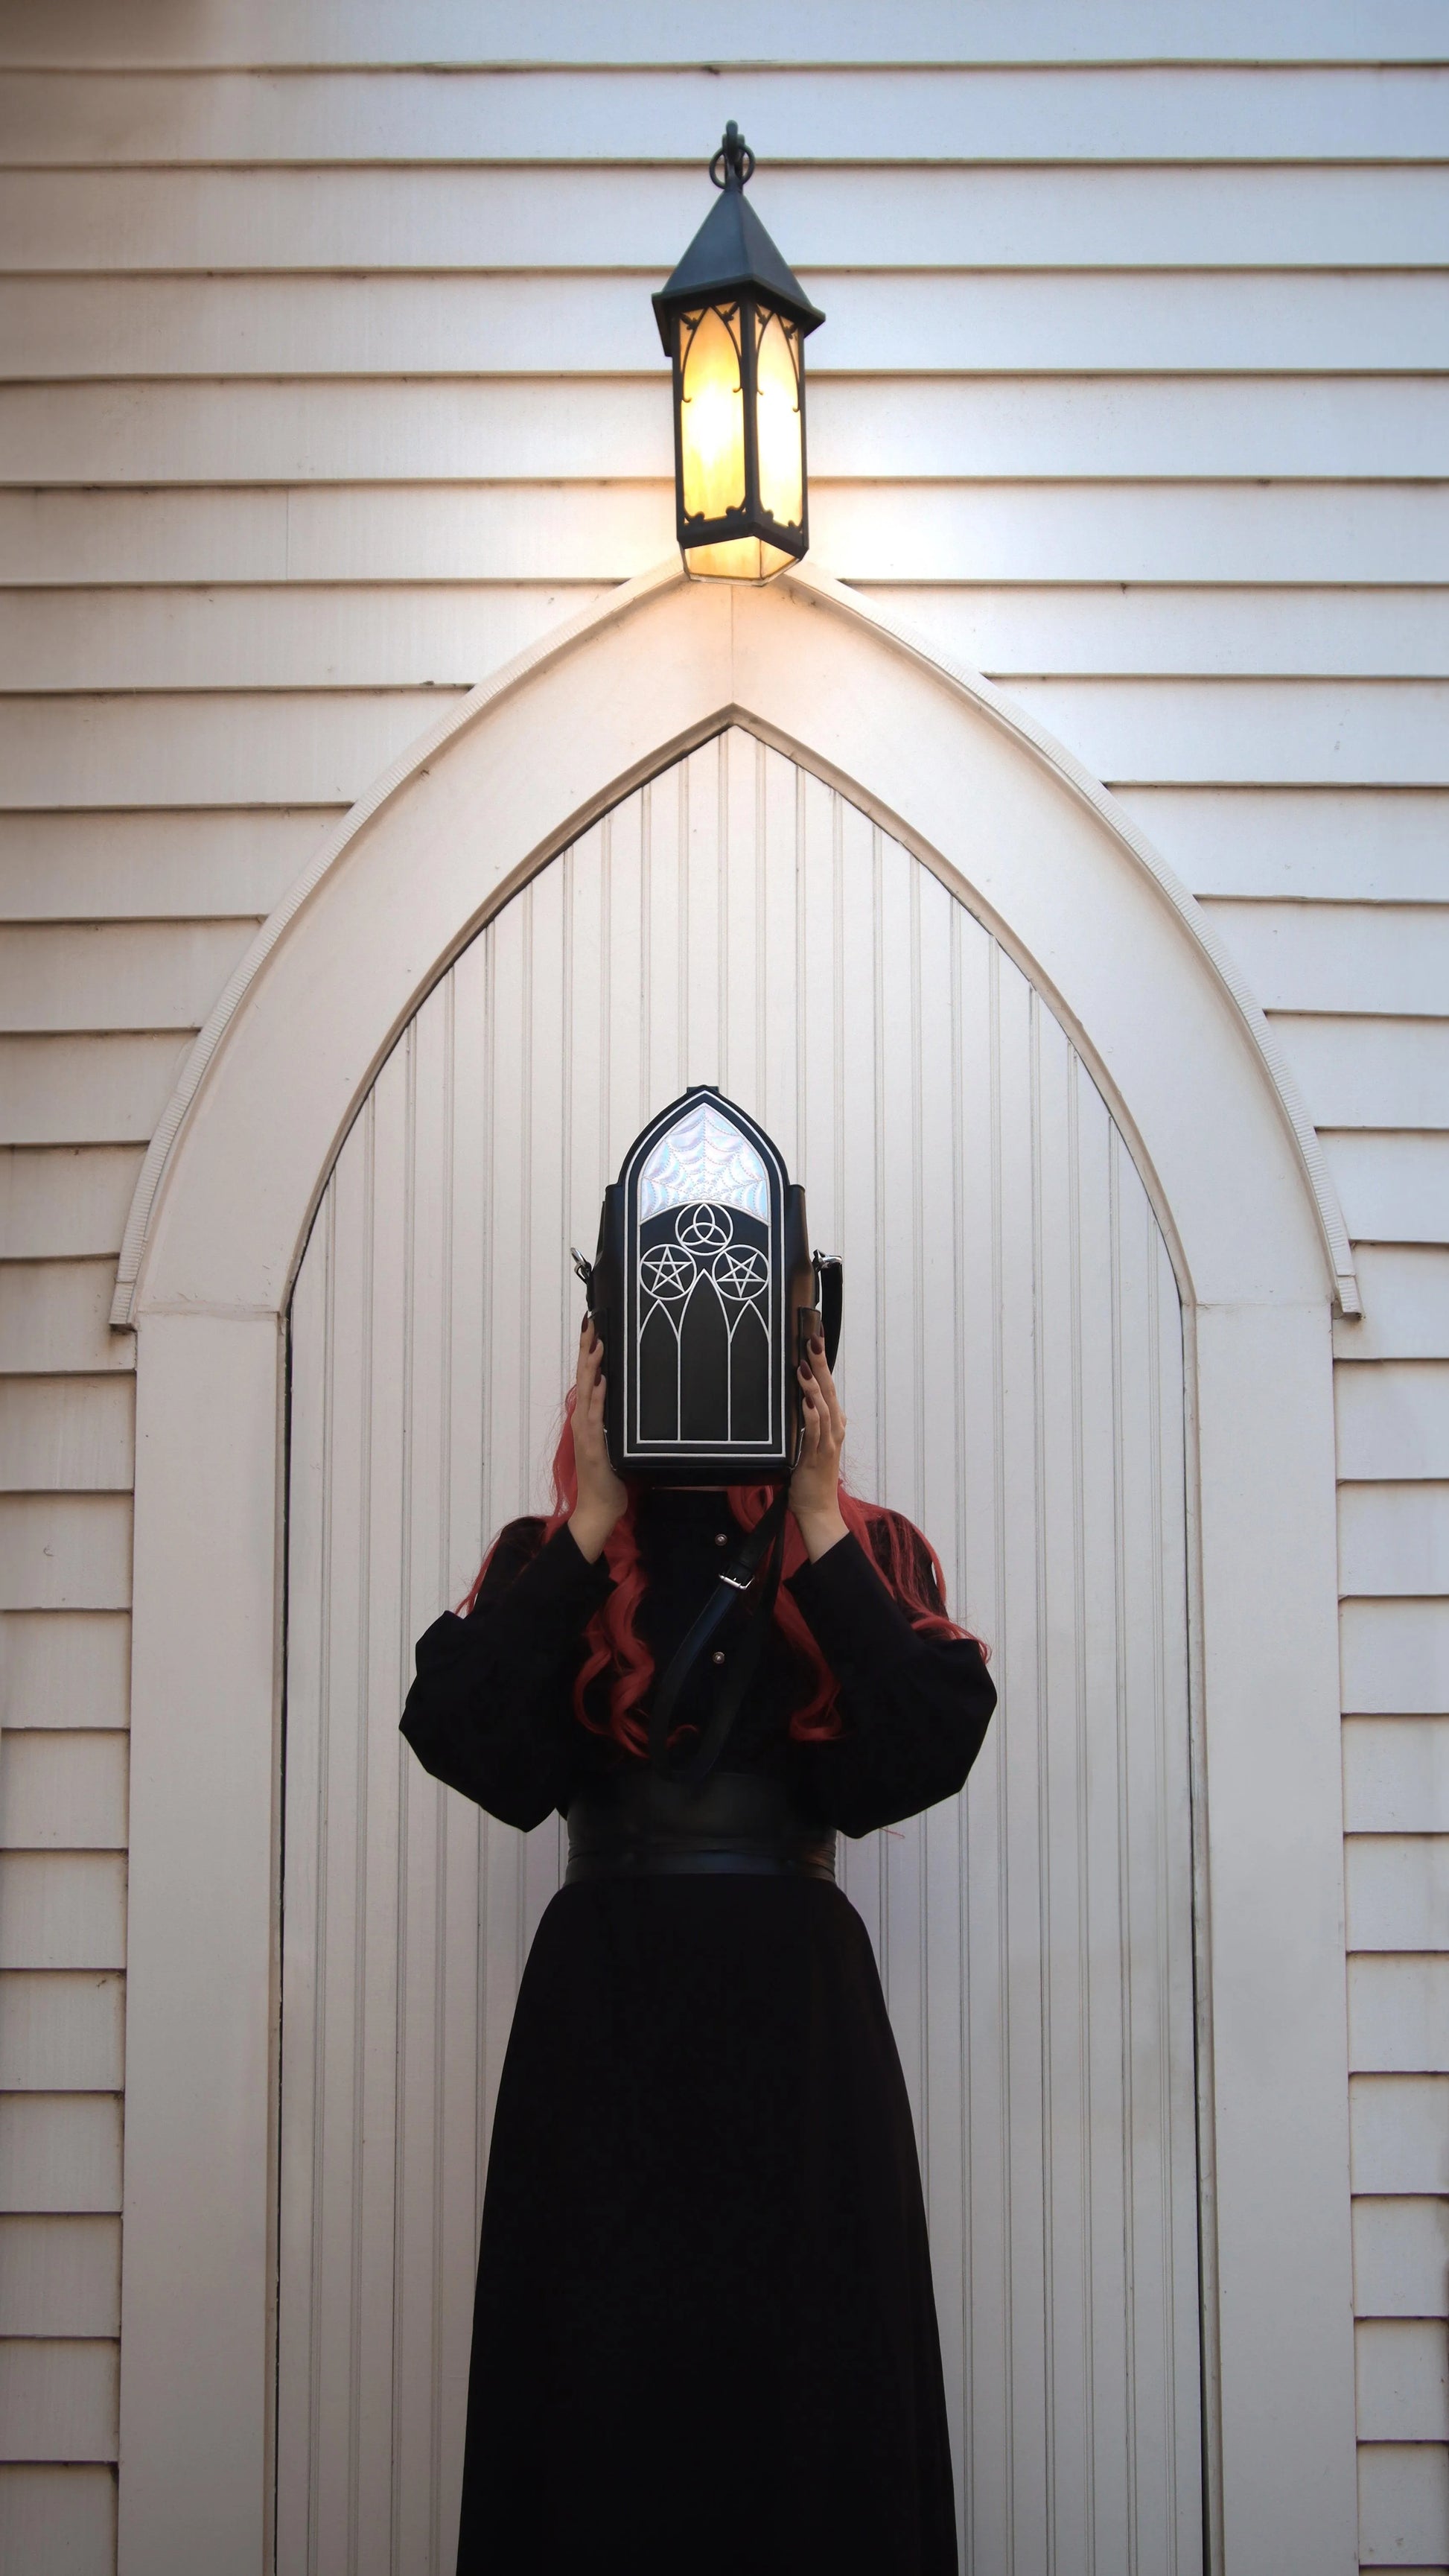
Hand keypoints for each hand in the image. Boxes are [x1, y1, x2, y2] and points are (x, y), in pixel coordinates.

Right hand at [568, 1319, 627, 1561]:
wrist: (598, 1509)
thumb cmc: (607, 1477)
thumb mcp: (611, 1441)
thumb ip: (610, 1420)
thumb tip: (617, 1395)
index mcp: (587, 1418)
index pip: (586, 1377)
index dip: (587, 1352)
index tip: (592, 1327)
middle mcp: (583, 1421)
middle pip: (582, 1377)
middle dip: (586, 1349)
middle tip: (591, 1322)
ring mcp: (586, 1434)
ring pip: (587, 1393)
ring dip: (592, 1367)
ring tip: (598, 1343)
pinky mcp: (595, 1448)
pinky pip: (596, 1419)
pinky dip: (597, 1399)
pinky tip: (601, 1382)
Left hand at [789, 1337, 848, 1562]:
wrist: (818, 1510)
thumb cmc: (811, 1477)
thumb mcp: (810, 1443)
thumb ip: (811, 1422)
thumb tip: (806, 1401)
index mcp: (833, 1422)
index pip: (828, 1385)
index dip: (822, 1361)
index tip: (814, 1337)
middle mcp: (834, 1428)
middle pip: (829, 1389)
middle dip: (820, 1363)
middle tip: (812, 1339)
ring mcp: (828, 1442)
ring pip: (823, 1407)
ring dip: (813, 1385)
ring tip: (803, 1365)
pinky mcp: (817, 1456)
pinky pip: (815, 1432)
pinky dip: (812, 1416)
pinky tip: (805, 1401)